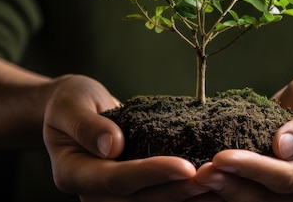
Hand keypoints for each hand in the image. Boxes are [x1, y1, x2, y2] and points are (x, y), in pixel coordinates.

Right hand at [43, 74, 209, 201]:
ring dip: (186, 198)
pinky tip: (213, 186)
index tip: (185, 166)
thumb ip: (86, 124)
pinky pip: (158, 196)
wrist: (72, 111)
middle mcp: (93, 192)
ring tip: (221, 187)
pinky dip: (184, 193)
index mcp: (73, 174)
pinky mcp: (132, 191)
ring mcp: (113, 196)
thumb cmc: (71, 102)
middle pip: (138, 201)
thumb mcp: (71, 103)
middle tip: (213, 180)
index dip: (151, 174)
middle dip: (177, 191)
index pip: (115, 179)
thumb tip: (112, 145)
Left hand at [195, 73, 292, 201]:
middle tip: (200, 172)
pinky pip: (244, 193)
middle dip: (231, 185)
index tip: (223, 158)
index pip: (287, 177)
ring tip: (195, 178)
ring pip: (253, 201)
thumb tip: (282, 146)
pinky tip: (197, 182)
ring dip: (222, 191)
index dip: (254, 170)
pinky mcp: (269, 187)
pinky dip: (220, 189)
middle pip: (266, 198)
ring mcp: (287, 192)